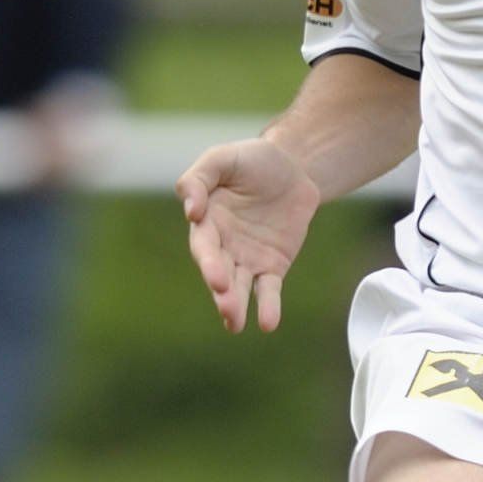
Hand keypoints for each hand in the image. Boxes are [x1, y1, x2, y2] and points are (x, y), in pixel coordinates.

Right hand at [176, 137, 322, 332]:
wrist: (292, 166)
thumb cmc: (250, 160)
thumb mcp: (222, 158)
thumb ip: (199, 178)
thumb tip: (190, 210)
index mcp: (206, 221)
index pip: (205, 245)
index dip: (209, 260)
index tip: (216, 274)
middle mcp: (223, 246)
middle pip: (219, 272)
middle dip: (221, 290)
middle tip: (226, 306)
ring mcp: (247, 259)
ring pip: (239, 287)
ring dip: (236, 306)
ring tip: (235, 323)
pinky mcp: (272, 266)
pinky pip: (268, 290)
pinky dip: (268, 307)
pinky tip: (268, 323)